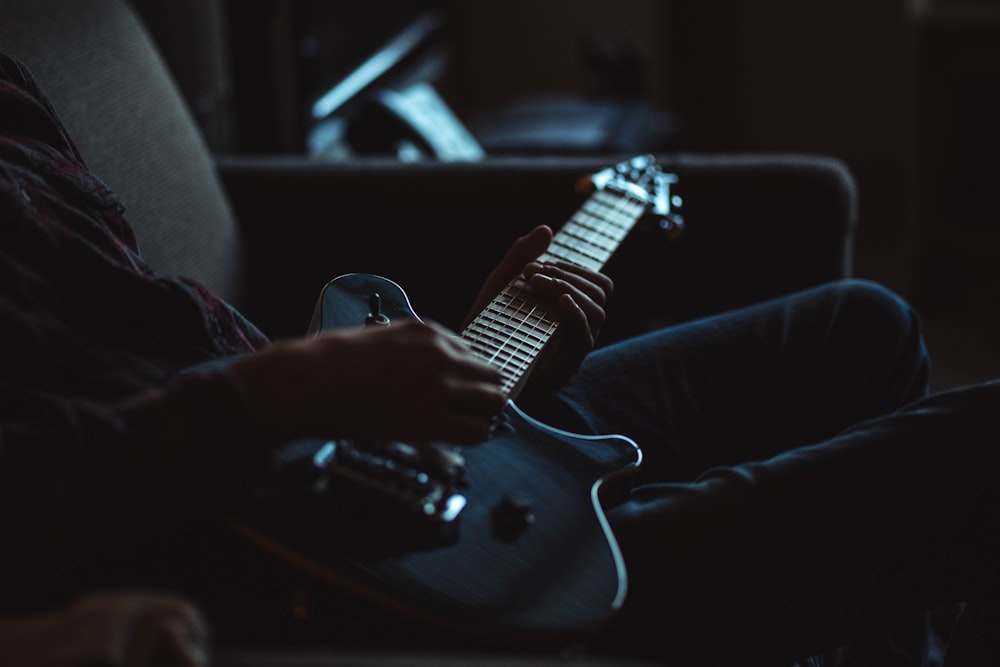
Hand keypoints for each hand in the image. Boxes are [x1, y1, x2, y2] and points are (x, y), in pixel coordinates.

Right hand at [231, 319, 506, 447]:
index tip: (455, 388)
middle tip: (466, 408)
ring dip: (482, 414)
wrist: (311, 382)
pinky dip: (471, 436)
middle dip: (482, 393)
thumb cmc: (333, 362)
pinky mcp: (431, 419)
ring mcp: (440, 387)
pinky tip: (453, 438)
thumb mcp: (381, 337)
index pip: (471, 353)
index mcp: (429, 332)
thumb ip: (411, 350)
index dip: (464, 374)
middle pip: (492, 376)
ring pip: (494, 403)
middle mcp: (442, 355)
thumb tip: (425, 369)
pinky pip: (477, 431)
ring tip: (461, 424)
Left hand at [464, 225, 613, 391]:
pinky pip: (585, 338)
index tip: (543, 264)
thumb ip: (522, 253)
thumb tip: (546, 229)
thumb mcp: (503, 281)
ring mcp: (573, 346)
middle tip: (533, 273)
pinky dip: (576, 314)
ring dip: (569, 289)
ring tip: (537, 283)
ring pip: (597, 311)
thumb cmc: (489, 319)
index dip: (575, 268)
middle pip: (600, 292)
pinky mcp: (565, 364)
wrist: (472, 355)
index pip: (596, 282)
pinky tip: (559, 301)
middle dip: (568, 275)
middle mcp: (579, 325)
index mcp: (572, 306)